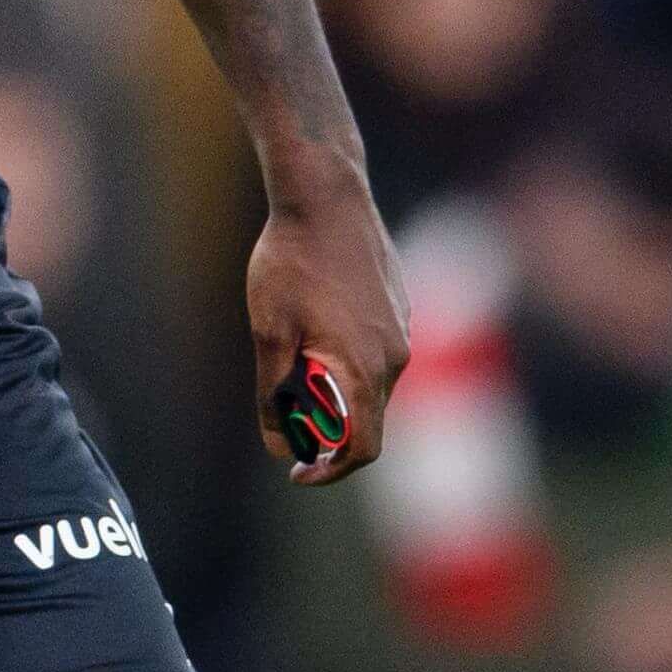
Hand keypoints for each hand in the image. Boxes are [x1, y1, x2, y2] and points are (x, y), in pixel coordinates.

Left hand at [245, 164, 409, 486]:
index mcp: (364, 368)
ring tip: (292, 385)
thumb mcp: (269, 335)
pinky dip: (348, 372)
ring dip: (336, 403)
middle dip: (329, 441)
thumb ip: (274, 397)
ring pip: (373, 390)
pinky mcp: (399, 309)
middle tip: (287, 437)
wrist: (326, 197)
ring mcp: (402, 330)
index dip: (330, 473)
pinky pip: (378, 358)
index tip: (297, 475)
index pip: (362, 448)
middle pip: (369, 424)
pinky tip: (311, 347)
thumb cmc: (292, 263)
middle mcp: (395, 355)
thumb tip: (280, 447)